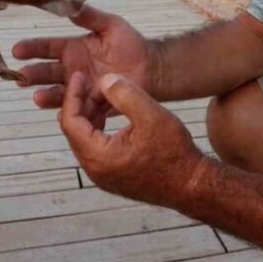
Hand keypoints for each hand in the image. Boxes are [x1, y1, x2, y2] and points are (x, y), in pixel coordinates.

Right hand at [12, 5, 152, 125]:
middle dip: (32, 74)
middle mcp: (70, 69)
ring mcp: (78, 88)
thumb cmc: (130, 44)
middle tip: (20, 77)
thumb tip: (70, 5)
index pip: (47, 47)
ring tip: (36, 96)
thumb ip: (91, 17)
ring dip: (45, 94)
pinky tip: (58, 112)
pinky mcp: (88, 104)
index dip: (32, 48)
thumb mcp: (111, 25)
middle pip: (46, 72)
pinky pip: (74, 108)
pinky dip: (65, 111)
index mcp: (72, 49)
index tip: (17, 50)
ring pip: (56, 92)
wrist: (150, 68)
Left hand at [60, 72, 206, 207]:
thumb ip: (124, 94)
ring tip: (108, 94)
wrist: (192, 185)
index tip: (79, 76)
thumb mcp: (150, 115)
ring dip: (93, 115)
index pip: (70, 122)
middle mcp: (95, 170)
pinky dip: (101, 128)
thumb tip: (104, 80)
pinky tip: (114, 114)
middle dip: (83, 103)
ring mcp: (103, 176)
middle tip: (96, 82)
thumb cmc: (174, 154)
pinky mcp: (113, 176)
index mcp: (98, 157)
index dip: (72, 95)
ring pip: (86, 139)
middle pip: (75, 130)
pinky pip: (97, 148)